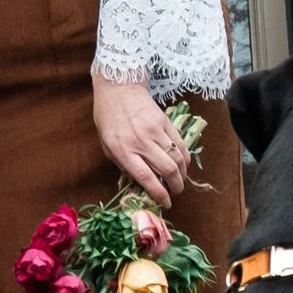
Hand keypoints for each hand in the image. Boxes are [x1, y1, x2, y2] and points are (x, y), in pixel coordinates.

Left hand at [92, 75, 189, 208]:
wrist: (119, 89)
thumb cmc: (108, 118)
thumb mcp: (106, 145)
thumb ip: (122, 164)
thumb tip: (138, 183)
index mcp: (123, 150)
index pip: (146, 177)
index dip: (158, 193)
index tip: (166, 203)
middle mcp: (141, 142)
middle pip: (167, 169)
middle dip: (176, 186)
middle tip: (176, 192)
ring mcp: (155, 131)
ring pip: (177, 157)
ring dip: (183, 173)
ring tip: (181, 180)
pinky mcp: (165, 122)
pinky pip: (181, 143)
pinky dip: (186, 157)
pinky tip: (184, 164)